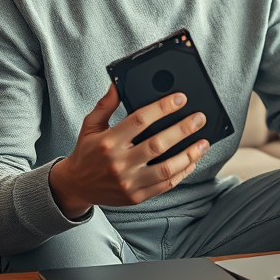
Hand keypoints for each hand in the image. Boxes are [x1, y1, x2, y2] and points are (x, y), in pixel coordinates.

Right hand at [49, 85, 209, 219]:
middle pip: (158, 144)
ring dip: (189, 154)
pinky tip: (192, 161)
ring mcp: (128, 182)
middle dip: (183, 130)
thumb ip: (106, 104)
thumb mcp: (91, 125)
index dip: (162, 108)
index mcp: (108, 141)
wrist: (76, 186)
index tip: (180, 98)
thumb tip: (118, 83)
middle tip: (199, 119)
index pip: (139, 120)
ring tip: (203, 142)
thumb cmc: (87, 151)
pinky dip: (181, 173)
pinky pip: (165, 185)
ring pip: (166, 168)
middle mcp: (118, 163)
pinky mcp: (136, 197)